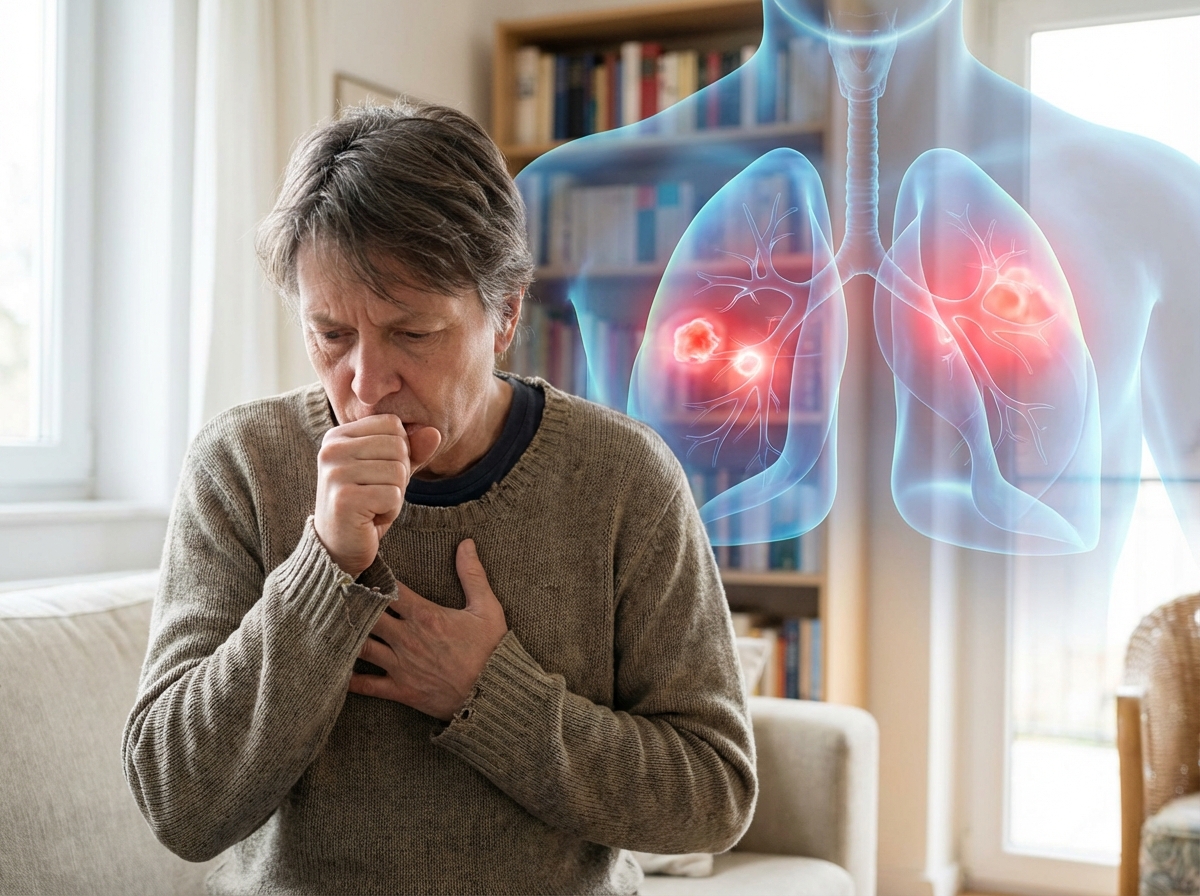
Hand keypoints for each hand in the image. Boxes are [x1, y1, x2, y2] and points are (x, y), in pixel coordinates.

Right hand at [314, 414, 440, 576]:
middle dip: (399, 475)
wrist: (339, 548)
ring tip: (372, 506)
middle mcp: (331, 450)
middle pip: (398, 446)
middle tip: (376, 494)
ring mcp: (335, 473)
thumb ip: (412, 450)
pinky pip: (393, 495)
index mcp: (338, 436)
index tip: (378, 474)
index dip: (399, 451)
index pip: (392, 423)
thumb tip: (434, 432)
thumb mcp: (391, 472)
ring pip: (398, 471)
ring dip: (395, 495)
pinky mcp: (344, 499)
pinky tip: (371, 518)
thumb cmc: (366, 505)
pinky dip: (390, 511)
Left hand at [348, 539, 508, 719]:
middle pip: (367, 615)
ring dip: (346, 635)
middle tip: (336, 594)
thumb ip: (472, 574)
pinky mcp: (400, 690)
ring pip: (360, 646)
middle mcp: (407, 638)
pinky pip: (365, 685)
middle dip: (352, 603)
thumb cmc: (491, 651)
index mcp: (425, 615)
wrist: (493, 694)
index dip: (372, 577)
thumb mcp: (487, 608)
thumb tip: (466, 543)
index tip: (360, 569)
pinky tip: (333, 669)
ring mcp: (400, 665)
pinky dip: (347, 678)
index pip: (389, 589)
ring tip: (330, 625)